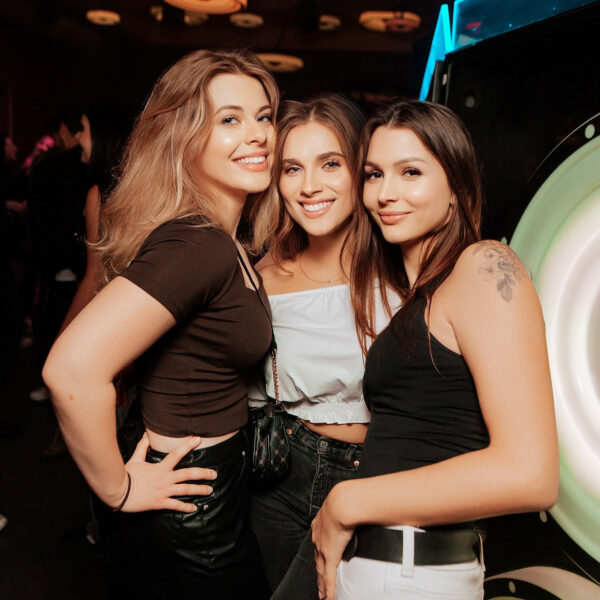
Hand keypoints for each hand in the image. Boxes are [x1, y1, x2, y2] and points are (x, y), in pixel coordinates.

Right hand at [118, 433, 216, 512]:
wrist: (118, 492)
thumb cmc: (127, 475)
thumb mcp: (136, 459)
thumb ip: (143, 447)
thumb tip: (146, 434)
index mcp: (161, 467)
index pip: (177, 453)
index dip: (188, 445)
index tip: (198, 439)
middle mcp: (165, 478)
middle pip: (188, 474)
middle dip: (203, 474)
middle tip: (214, 474)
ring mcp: (163, 491)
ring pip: (185, 490)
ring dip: (199, 490)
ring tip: (210, 490)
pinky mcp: (159, 503)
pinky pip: (175, 505)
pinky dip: (185, 507)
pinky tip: (194, 508)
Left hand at [312, 483, 354, 599]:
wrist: (343, 503)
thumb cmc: (347, 500)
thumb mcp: (345, 504)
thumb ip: (351, 509)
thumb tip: (362, 507)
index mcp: (320, 524)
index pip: (318, 543)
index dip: (319, 554)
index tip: (321, 560)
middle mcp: (318, 538)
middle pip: (317, 561)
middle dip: (318, 574)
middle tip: (320, 585)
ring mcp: (322, 548)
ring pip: (320, 572)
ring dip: (322, 585)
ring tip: (323, 595)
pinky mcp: (329, 556)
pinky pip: (328, 578)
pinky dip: (328, 589)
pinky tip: (328, 598)